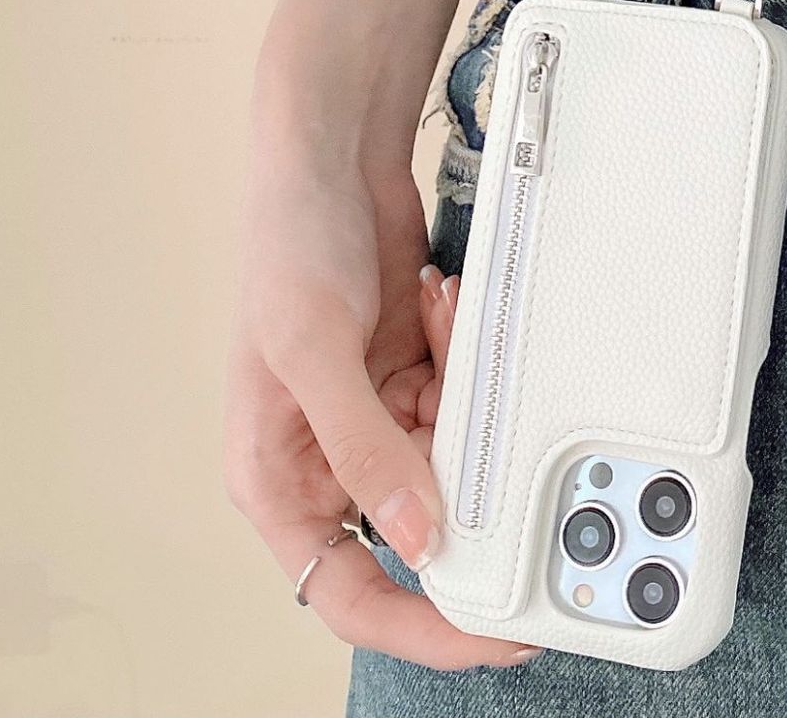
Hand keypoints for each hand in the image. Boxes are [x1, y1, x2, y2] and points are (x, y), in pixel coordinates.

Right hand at [222, 144, 537, 668]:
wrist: (330, 153)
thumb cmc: (287, 243)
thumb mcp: (314, 350)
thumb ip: (364, 449)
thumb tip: (419, 539)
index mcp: (278, 480)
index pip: (351, 593)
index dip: (424, 626)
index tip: (495, 634)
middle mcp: (329, 460)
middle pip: (420, 526)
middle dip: (465, 483)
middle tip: (508, 453)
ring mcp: (378, 415)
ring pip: (456, 455)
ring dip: (464, 392)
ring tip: (437, 318)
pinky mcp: (414, 373)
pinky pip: (465, 395)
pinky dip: (463, 351)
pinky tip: (434, 297)